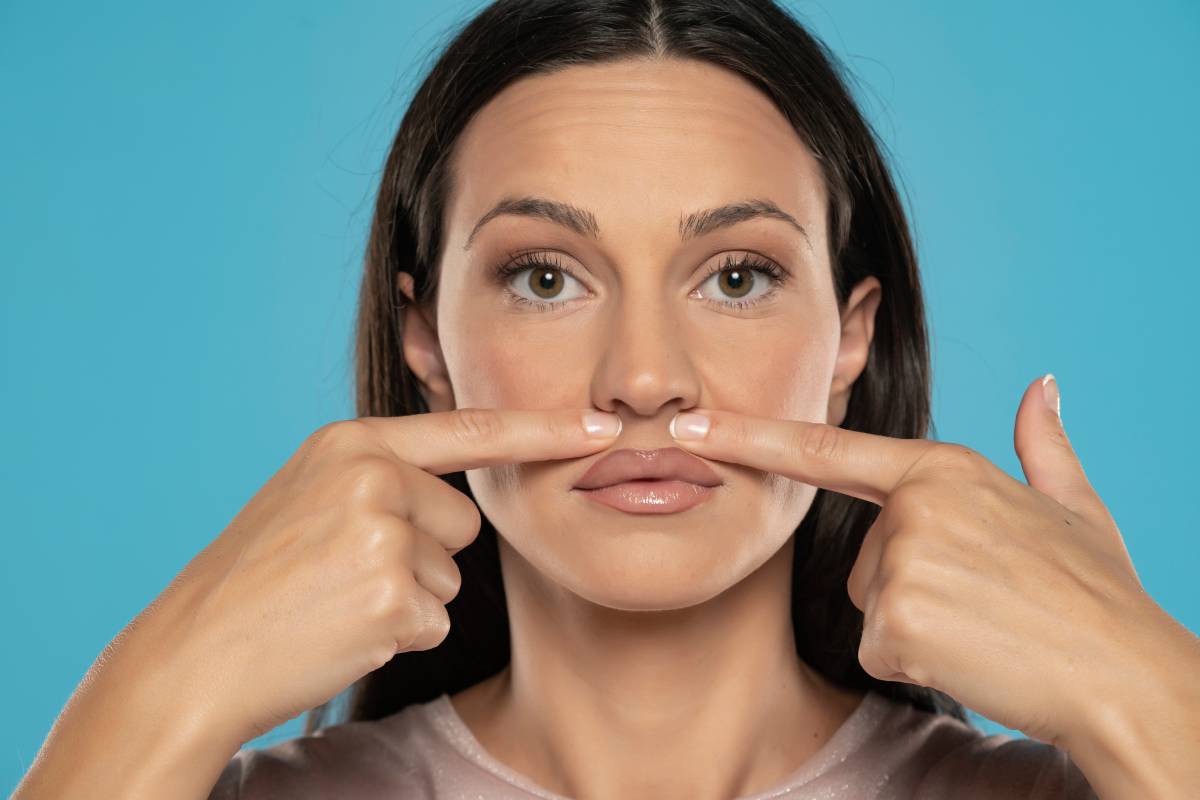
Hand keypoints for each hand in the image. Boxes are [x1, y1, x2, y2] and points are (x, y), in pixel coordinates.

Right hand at [112, 407, 622, 745]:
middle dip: (422, 553)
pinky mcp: (392, 596)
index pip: (467, 430)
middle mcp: (372, 476)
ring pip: (450, 574)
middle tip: (346, 572)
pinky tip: (342, 629)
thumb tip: (459, 493)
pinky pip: (436, 619)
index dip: (541, 430)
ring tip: (336, 600)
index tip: (601, 429)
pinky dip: (398, 634)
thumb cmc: (257, 579)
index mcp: (351, 443)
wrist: (195, 652)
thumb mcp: (309, 496)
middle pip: (461, 519)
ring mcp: (382, 534)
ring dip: (408, 597)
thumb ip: (381, 476)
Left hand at [668, 374, 1150, 747]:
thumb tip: (1042, 384)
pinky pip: (878, 647)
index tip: (690, 429)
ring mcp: (904, 562)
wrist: (1124, 675)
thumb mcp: (1073, 506)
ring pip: (868, 603)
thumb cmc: (1096, 594)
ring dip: (914, 624)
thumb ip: (1042, 444)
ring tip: (981, 625)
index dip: (751, 438)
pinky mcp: (897, 622)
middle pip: (861, 556)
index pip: (826, 450)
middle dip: (905, 586)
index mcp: (945, 470)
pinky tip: (968, 653)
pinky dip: (916, 660)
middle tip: (980, 600)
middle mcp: (916, 506)